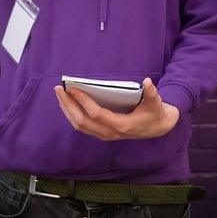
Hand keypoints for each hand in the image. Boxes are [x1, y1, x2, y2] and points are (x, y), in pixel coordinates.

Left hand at [54, 77, 179, 140]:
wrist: (157, 128)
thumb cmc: (154, 113)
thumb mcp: (156, 102)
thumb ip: (151, 93)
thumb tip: (147, 82)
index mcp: (121, 125)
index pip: (96, 114)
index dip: (83, 101)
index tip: (73, 88)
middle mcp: (110, 133)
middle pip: (82, 121)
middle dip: (68, 105)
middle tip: (59, 89)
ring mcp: (104, 135)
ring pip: (79, 125)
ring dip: (67, 110)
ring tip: (59, 95)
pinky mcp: (101, 133)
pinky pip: (82, 126)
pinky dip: (72, 114)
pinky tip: (67, 103)